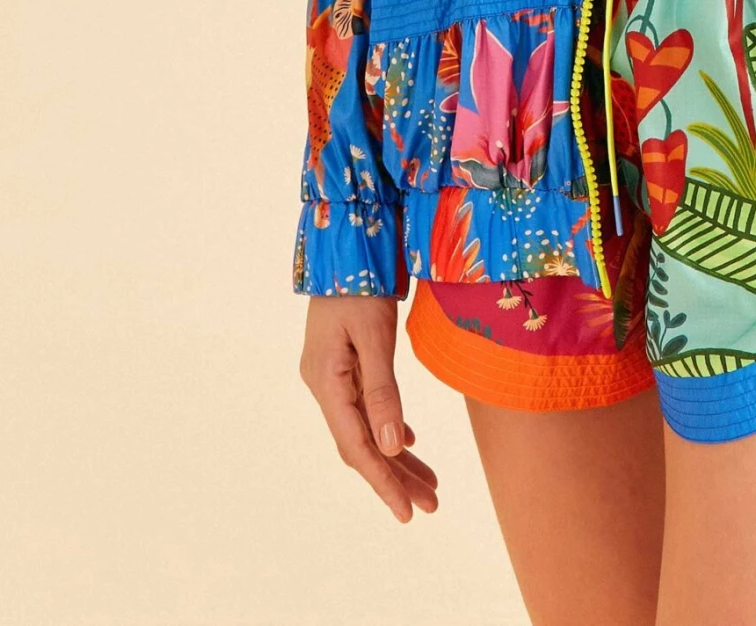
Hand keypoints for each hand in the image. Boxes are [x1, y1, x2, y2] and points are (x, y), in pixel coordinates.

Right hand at [299, 295, 438, 523]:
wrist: (345, 242)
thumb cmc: (360, 281)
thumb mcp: (374, 334)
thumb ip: (382, 390)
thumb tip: (393, 447)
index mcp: (326, 381)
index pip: (356, 446)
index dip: (383, 482)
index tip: (409, 512)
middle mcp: (324, 384)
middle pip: (361, 444)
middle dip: (395, 477)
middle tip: (431, 505)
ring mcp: (331, 375)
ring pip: (365, 428)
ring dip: (395, 457)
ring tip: (429, 485)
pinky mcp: (343, 364)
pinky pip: (365, 407)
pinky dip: (388, 426)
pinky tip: (408, 443)